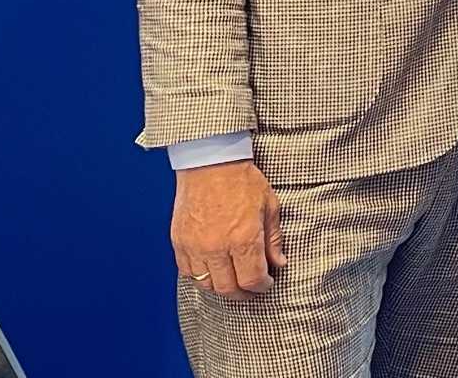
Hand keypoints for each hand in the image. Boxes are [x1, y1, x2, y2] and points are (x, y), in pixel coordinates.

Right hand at [172, 159, 283, 302]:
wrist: (210, 163)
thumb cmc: (242, 180)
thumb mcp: (269, 206)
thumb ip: (274, 239)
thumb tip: (279, 262)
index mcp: (243, 238)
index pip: (252, 279)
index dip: (262, 287)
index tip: (267, 283)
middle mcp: (217, 247)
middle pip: (228, 288)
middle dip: (243, 294)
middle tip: (252, 290)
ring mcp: (195, 246)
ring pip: (205, 284)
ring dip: (221, 288)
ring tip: (233, 283)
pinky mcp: (179, 242)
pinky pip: (187, 272)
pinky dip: (201, 277)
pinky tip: (213, 272)